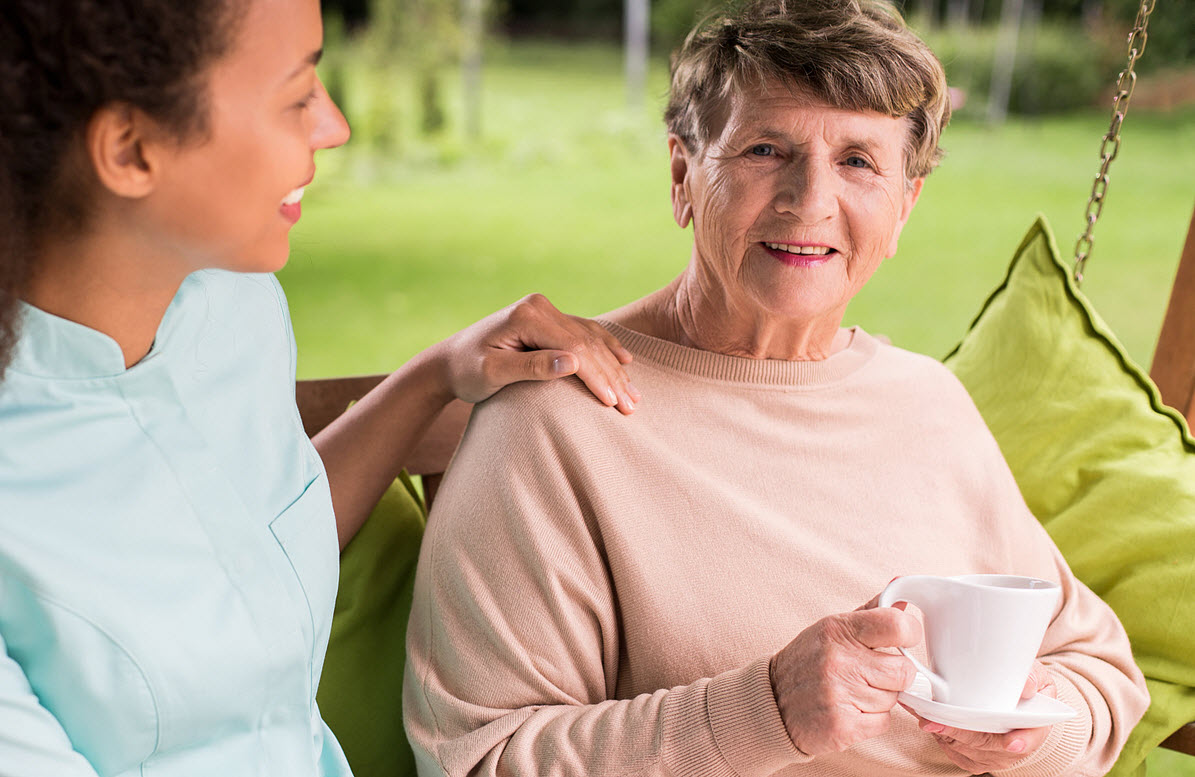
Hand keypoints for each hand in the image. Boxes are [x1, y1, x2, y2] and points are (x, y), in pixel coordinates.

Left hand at [437, 294, 640, 412]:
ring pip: (591, 338)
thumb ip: (531, 367)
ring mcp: (545, 310)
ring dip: (614, 366)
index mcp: (527, 315)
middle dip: (612, 376)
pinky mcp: (548, 319)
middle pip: (587, 343)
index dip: (598, 377)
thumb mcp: (492, 374)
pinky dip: (606, 348)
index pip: (575, 348)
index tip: (613, 403)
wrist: (450, 360)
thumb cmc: (467, 371)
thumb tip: (573, 363)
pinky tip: (625, 360)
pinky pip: (585, 332)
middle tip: (631, 406)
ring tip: (634, 393)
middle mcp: (540, 307)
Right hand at [771, 600, 920, 755]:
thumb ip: (871, 611)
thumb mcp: (833, 628)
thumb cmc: (809, 661)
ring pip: (894, 699)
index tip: (904, 640)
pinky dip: (872, 720)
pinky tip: (850, 710)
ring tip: (852, 693)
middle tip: (872, 674)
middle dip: (894, 675)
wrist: (772, 702)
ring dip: (880, 699)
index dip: (910, 633)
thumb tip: (901, 588)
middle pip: (904, 671)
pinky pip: (884, 722)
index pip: (897, 625)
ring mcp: (839, 694)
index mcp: (838, 629)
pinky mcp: (843, 726)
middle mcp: (838, 660)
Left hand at [904, 661, 1056, 772]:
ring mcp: (992, 755)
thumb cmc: (1022, 685)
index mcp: (1035, 726)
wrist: (1011, 699)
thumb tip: (1026, 686)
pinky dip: (939, 736)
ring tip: (925, 716)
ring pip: (966, 749)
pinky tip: (926, 719)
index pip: (1032, 738)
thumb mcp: (1034, 675)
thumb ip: (1031, 677)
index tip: (1011, 743)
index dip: (1022, 741)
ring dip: (945, 733)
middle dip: (961, 733)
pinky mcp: (973, 757)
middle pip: (987, 744)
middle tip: (937, 722)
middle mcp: (1014, 746)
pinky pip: (954, 751)